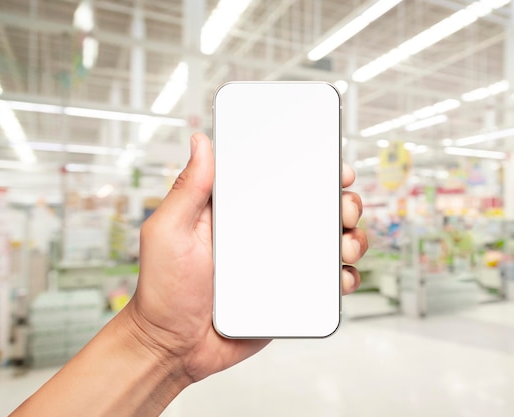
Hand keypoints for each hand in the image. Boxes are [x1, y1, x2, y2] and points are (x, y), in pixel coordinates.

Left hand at [123, 132, 367, 384]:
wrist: (173, 346)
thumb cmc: (163, 291)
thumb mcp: (168, 231)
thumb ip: (188, 188)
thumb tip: (201, 142)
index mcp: (238, 211)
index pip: (282, 179)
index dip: (312, 167)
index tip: (332, 164)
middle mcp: (263, 232)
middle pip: (316, 207)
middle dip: (341, 202)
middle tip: (342, 208)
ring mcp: (280, 263)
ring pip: (329, 242)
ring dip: (350, 237)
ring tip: (344, 243)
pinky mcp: (290, 293)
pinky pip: (326, 281)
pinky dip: (343, 276)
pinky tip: (340, 276)